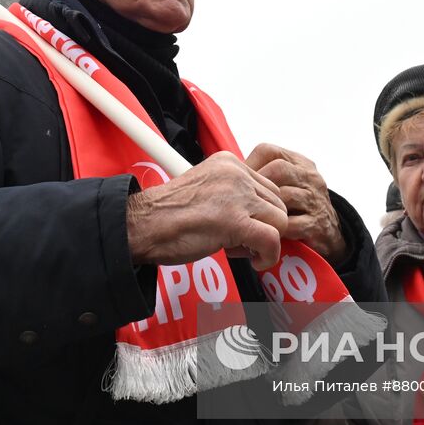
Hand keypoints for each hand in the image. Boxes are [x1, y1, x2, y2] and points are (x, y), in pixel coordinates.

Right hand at [126, 152, 288, 269]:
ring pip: (279, 220)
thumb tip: (254, 212)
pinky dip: (268, 256)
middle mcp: (236, 174)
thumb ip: (230, 193)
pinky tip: (255, 261)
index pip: (267, 187)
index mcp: (228, 163)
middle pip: (277, 203)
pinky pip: (272, 240)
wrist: (144, 225)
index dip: (259, 212)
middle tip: (239, 240)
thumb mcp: (205, 190)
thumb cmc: (168, 214)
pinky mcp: (236, 221)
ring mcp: (237, 196)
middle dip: (264, 226)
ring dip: (265, 241)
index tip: (242, 226)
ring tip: (239, 248)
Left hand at [245, 143, 347, 264]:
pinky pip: (290, 223)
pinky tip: (261, 234)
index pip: (269, 151)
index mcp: (299, 163)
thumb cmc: (297, 207)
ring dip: (263, 209)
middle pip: (278, 169)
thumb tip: (230, 174)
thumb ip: (264, 175)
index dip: (249, 164)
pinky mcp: (316, 225)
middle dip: (256, 185)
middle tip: (241, 202)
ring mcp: (315, 201)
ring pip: (285, 195)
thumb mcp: (286, 183)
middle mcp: (310, 177)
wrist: (329, 235)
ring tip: (248, 219)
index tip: (238, 181)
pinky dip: (272, 229)